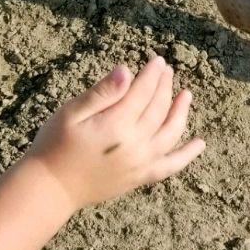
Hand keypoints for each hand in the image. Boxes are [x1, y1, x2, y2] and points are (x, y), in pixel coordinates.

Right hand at [28, 57, 204, 208]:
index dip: (151, 74)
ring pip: (170, 133)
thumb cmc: (54, 144)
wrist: (50, 188)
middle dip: (164, 87)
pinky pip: (170, 166)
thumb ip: (102, 92)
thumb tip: (127, 71)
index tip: (157, 61)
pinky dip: (186, 155)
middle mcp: (134, 145)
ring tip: (186, 95)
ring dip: (180, 112)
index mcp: (116, 125)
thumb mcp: (71, 112)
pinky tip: (200, 144)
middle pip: (158, 109)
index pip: (142, 92)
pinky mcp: (139, 178)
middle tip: (166, 70)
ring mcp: (140, 163)